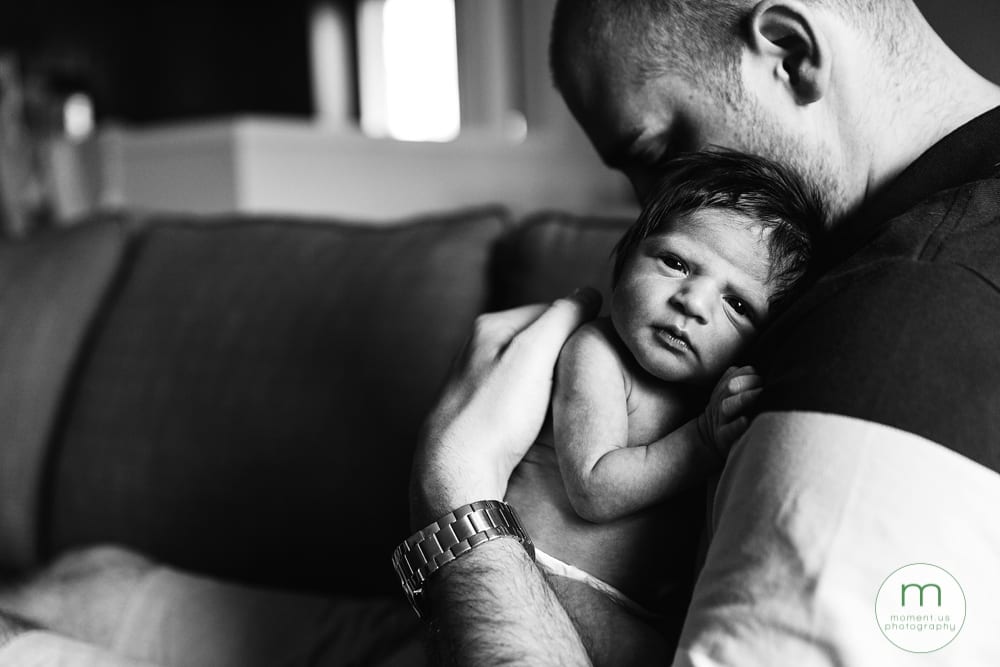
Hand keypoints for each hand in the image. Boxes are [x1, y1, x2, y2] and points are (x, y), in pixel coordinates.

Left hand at [410, 288, 601, 527]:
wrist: (456, 475)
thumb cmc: (495, 416)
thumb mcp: (534, 355)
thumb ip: (561, 318)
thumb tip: (589, 292)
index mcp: (490, 325)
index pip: (552, 310)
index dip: (580, 329)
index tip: (598, 353)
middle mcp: (476, 348)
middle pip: (540, 340)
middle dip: (566, 355)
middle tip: (586, 381)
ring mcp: (475, 381)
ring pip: (530, 370)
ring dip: (552, 381)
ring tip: (567, 403)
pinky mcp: (477, 412)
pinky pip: (519, 395)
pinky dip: (536, 403)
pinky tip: (542, 422)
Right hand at [698, 365, 762, 458]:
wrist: (707, 442)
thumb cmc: (728, 419)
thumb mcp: (726, 400)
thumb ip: (734, 383)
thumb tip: (745, 368)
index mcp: (722, 394)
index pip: (731, 377)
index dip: (743, 372)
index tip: (757, 372)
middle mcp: (720, 405)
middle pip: (729, 388)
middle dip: (745, 381)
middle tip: (762, 381)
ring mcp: (720, 421)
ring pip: (727, 406)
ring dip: (743, 398)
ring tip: (759, 393)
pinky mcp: (722, 438)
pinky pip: (728, 431)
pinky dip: (736, 425)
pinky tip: (745, 420)